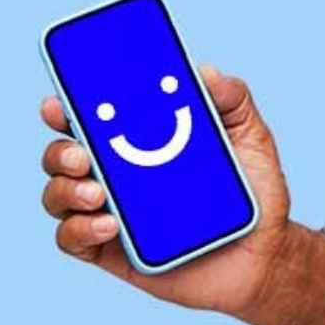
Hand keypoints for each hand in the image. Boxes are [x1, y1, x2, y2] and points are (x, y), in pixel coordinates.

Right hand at [38, 64, 293, 317]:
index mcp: (138, 141)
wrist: (266, 253)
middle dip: (59, 151)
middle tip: (82, 154)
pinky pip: (72, 240)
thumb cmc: (255, 192)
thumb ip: (233, 100)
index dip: (64, 108)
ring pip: (58, 196)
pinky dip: (80, 229)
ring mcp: (109, 212)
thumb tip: (203, 71)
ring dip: (66, 190)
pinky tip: (109, 225)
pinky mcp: (111, 251)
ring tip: (98, 194)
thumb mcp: (251, 138)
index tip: (58, 103)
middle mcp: (115, 174)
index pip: (90, 118)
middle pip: (62, 156)